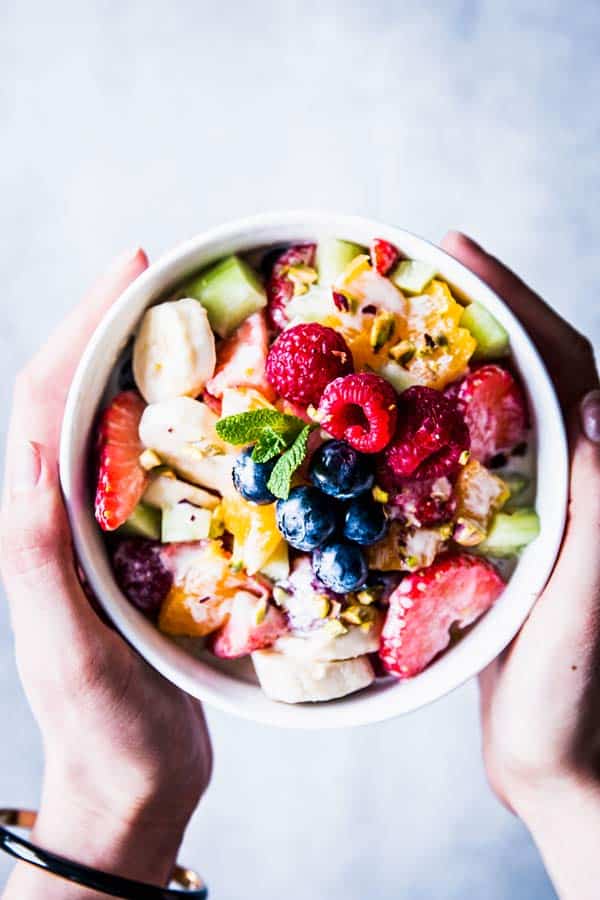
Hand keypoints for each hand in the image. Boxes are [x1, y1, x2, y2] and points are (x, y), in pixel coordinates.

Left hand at [0, 250, 211, 897]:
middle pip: (76, 397)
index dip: (84, 330)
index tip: (132, 272)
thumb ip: (39, 556)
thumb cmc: (104, 726)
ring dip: (143, 364)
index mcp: (39, 524)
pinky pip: (157, 470)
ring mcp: (107, 531)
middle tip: (158, 275)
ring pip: (116, 426)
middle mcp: (67, 515)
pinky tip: (218, 411)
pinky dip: (182, 424)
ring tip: (185, 321)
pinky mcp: (148, 551)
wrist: (134, 780)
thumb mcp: (69, 649)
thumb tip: (30, 456)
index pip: (48, 404)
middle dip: (109, 326)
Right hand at [443, 232, 599, 898]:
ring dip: (454, 364)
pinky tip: (390, 420)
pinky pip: (465, 466)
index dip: (518, 304)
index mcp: (593, 485)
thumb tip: (598, 406)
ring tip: (402, 325)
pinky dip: (431, 430)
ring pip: (493, 416)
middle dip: (484, 314)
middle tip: (425, 269)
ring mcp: (533, 511)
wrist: (554, 763)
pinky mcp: (498, 541)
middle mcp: (569, 485)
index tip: (461, 253)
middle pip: (529, 376)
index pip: (566, 370)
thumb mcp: (587, 602)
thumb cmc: (577, 697)